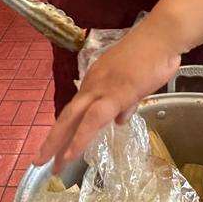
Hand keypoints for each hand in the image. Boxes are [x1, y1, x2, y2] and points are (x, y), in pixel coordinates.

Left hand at [35, 25, 182, 169]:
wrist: (162, 36)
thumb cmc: (154, 54)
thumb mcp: (137, 83)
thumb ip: (127, 102)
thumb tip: (120, 120)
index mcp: (97, 80)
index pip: (77, 109)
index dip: (66, 128)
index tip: (58, 145)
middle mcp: (93, 84)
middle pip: (67, 116)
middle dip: (53, 140)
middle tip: (40, 161)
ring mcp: (101, 89)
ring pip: (73, 120)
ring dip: (60, 143)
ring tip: (53, 166)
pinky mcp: (114, 95)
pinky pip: (92, 121)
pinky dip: (80, 138)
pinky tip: (72, 154)